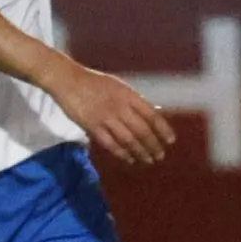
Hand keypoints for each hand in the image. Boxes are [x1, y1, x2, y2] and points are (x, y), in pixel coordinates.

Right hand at [46, 67, 175, 165]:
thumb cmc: (95, 82)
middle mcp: (121, 107)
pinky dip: (121, 153)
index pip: (152, 115)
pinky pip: (110, 144)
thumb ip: (136, 100)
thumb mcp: (120, 86)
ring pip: (128, 140)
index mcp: (129, 95)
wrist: (69, 81)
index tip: (170, 141)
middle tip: (159, 156)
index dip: (163, 129)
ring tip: (147, 160)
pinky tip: (128, 159)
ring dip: (140, 152)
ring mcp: (106, 118)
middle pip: (142, 131)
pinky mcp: (92, 127)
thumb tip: (155, 111)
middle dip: (153, 145)